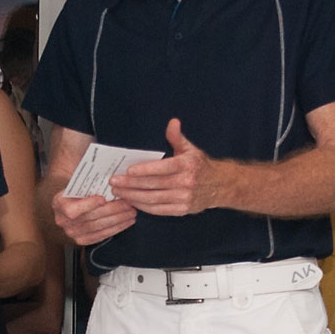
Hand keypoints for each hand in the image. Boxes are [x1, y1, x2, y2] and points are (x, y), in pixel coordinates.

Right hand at [51, 189, 135, 246]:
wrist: (70, 203)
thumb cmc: (77, 190)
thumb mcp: (77, 183)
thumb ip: (88, 184)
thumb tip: (109, 179)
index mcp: (59, 204)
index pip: (73, 210)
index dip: (89, 205)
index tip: (103, 198)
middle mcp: (63, 221)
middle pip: (91, 218)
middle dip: (112, 211)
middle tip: (128, 204)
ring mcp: (72, 233)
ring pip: (98, 227)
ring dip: (118, 220)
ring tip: (131, 212)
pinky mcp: (82, 240)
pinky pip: (101, 235)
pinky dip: (116, 228)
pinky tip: (126, 222)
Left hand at [109, 119, 230, 216]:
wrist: (220, 186)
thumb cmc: (200, 166)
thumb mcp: (190, 149)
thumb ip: (177, 137)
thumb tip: (172, 122)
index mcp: (186, 166)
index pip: (161, 169)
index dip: (143, 171)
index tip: (127, 171)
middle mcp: (185, 183)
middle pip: (153, 185)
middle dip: (130, 184)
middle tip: (114, 182)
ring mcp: (183, 199)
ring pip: (152, 199)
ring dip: (132, 196)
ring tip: (118, 192)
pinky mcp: (181, 210)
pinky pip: (158, 210)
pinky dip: (142, 206)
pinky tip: (131, 201)